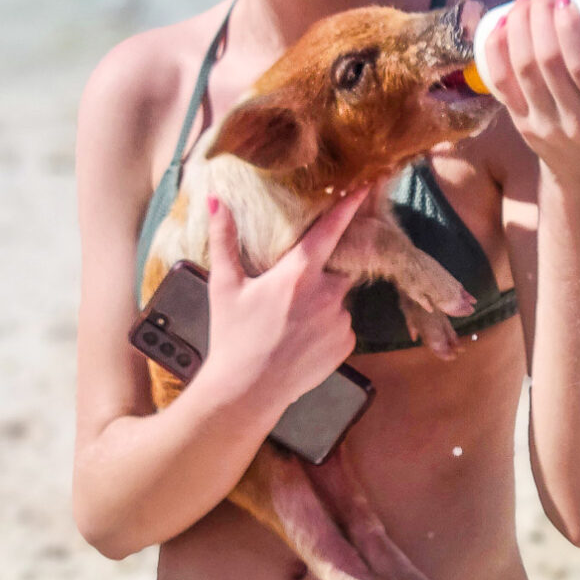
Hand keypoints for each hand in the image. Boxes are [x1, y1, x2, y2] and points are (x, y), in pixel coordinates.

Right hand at [199, 188, 367, 408]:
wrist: (246, 392)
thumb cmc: (232, 336)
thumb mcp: (225, 286)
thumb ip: (223, 239)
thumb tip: (213, 200)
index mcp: (299, 273)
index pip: (331, 231)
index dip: (349, 206)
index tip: (365, 187)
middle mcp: (327, 293)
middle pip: (339, 266)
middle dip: (324, 270)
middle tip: (296, 288)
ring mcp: (340, 321)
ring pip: (338, 298)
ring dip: (323, 301)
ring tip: (291, 321)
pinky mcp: (347, 344)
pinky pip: (342, 325)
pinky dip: (327, 327)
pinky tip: (302, 339)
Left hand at [482, 0, 579, 185]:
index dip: (567, 27)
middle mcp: (577, 122)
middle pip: (546, 62)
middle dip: (539, 19)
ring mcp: (544, 125)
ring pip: (521, 69)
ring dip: (519, 27)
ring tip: (526, 1)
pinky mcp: (520, 124)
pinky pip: (500, 82)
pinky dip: (496, 49)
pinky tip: (502, 24)